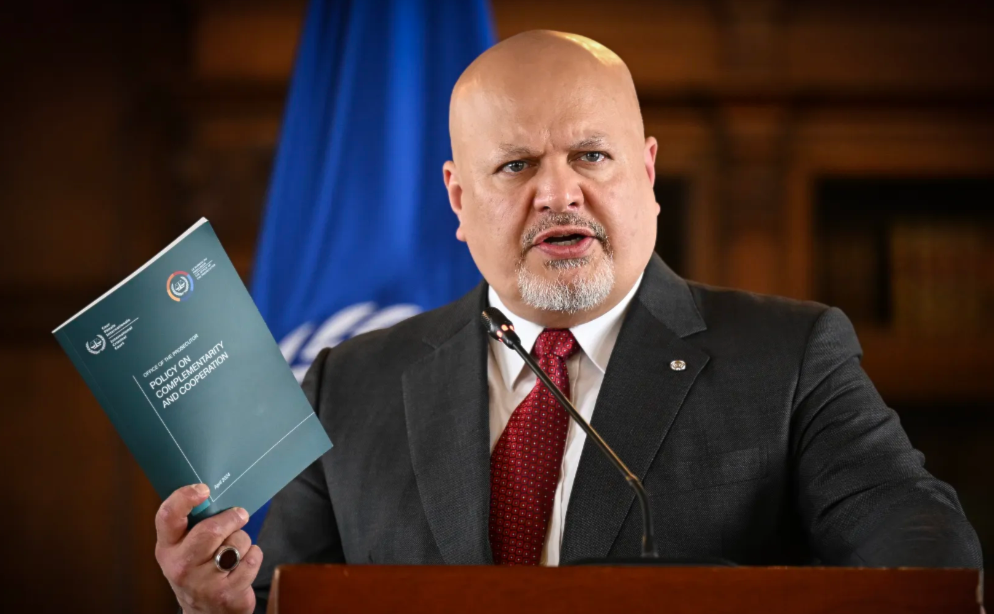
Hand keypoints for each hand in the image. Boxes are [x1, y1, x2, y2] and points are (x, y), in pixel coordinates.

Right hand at [155, 484, 262, 613]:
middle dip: (232, 518)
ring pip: (236, 543)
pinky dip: (253, 555)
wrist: (205, 612)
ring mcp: (203, 583)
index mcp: (167, 548)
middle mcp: (181, 566)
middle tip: (239, 515)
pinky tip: (243, 563)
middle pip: (211, 530)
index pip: (168, 516)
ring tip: (235, 549)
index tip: (204, 489)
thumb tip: (217, 492)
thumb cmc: (198, 569)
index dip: (185, 497)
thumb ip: (194, 524)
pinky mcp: (226, 594)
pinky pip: (251, 559)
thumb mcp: (185, 548)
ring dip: (243, 540)